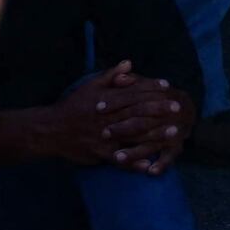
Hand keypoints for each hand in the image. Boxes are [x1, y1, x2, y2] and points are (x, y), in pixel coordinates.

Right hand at [47, 63, 186, 173]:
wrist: (51, 130)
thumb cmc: (73, 106)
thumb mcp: (89, 87)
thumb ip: (111, 75)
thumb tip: (129, 63)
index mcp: (105, 100)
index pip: (131, 92)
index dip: (150, 88)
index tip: (167, 86)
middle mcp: (107, 118)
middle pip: (136, 112)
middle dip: (158, 109)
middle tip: (178, 107)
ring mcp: (104, 136)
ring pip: (132, 135)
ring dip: (155, 134)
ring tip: (174, 132)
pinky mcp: (100, 154)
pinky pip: (119, 160)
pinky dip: (134, 162)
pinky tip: (151, 165)